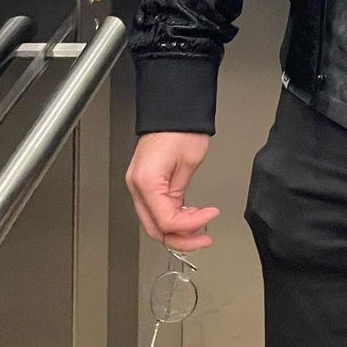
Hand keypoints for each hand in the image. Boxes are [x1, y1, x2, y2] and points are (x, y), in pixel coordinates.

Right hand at [125, 132, 218, 252]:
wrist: (173, 108)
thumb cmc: (181, 127)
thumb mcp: (189, 162)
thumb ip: (181, 194)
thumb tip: (184, 216)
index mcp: (146, 182)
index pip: (165, 221)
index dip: (190, 226)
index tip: (209, 217)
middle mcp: (137, 186)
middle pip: (155, 228)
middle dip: (181, 238)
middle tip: (203, 238)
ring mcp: (138, 185)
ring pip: (154, 222)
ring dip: (177, 229)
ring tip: (199, 227)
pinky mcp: (145, 182)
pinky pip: (156, 209)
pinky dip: (172, 216)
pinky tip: (188, 214)